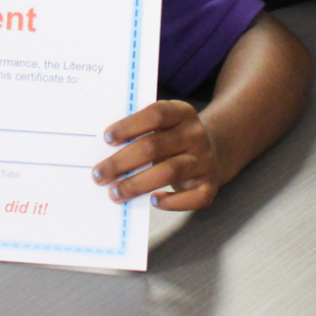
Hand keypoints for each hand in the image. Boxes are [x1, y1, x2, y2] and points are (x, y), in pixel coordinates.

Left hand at [91, 100, 220, 210]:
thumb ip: (143, 131)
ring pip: (168, 172)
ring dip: (137, 184)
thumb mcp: (166, 124)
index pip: (155, 114)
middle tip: (99, 174)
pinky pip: (192, 198)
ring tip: (115, 193)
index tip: (107, 138)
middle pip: (155, 146)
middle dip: (122, 162)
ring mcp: (205, 160)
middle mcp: (196, 134)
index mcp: (182, 112)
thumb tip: (107, 151)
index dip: (130, 125)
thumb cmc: (175, 138)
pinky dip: (172, 202)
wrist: (216, 149)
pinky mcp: (210, 185)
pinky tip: (152, 201)